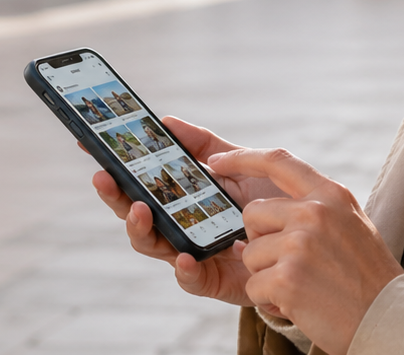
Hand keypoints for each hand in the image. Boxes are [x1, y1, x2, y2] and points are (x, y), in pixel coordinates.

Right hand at [89, 117, 290, 307]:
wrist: (312, 240)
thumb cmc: (273, 203)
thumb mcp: (242, 165)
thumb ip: (207, 145)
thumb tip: (166, 121)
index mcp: (183, 200)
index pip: (141, 184)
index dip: (116, 168)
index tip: (91, 147)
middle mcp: (182, 228)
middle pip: (137, 215)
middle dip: (117, 197)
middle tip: (104, 177)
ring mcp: (195, 255)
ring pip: (155, 247)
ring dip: (142, 229)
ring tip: (141, 210)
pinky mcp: (216, 282)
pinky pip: (192, 280)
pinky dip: (185, 270)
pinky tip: (184, 256)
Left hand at [209, 148, 403, 354]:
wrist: (390, 319)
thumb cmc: (368, 277)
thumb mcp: (351, 224)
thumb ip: (316, 208)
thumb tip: (267, 207)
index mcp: (330, 194)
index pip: (278, 161)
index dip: (241, 158)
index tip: (216, 161)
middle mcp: (314, 213)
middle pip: (252, 214)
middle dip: (260, 242)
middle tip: (292, 264)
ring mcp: (299, 244)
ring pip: (249, 254)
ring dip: (267, 276)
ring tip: (303, 287)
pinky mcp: (287, 278)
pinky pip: (253, 286)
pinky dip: (269, 300)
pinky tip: (299, 303)